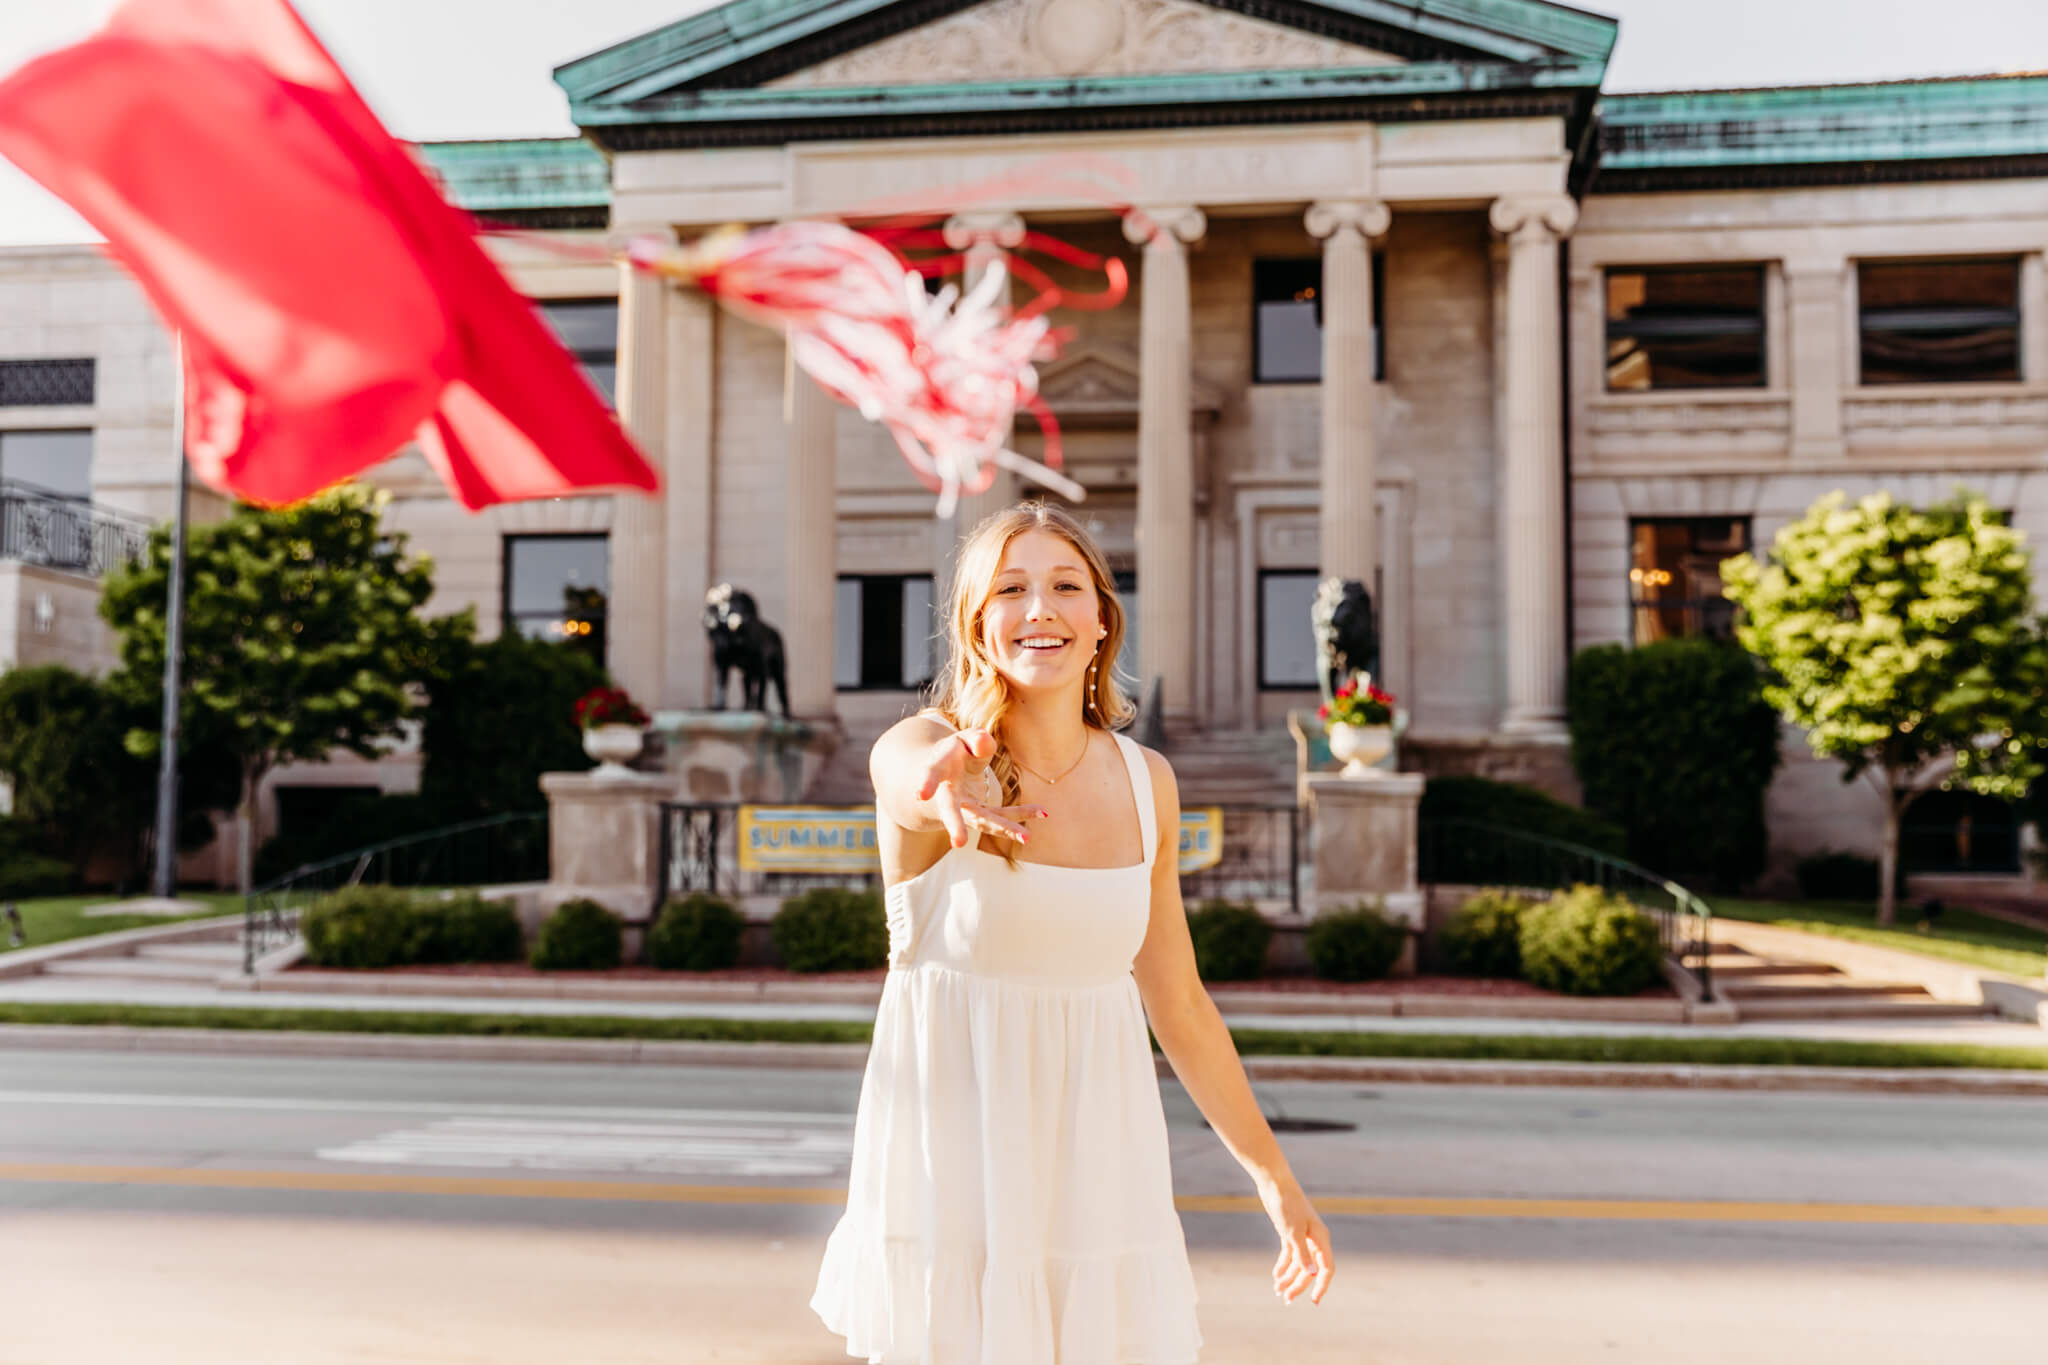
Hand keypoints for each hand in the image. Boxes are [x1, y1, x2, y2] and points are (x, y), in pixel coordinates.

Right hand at [915, 727, 1046, 848]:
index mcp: (940, 769)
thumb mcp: (964, 739)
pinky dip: (1022, 814)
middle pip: (951, 810)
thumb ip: (975, 739)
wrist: (949, 772)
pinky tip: (1043, 813)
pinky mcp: (982, 813)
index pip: (932, 774)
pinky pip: (1001, 815)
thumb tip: (984, 742)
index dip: (927, 782)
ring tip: (1026, 837)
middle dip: (955, 825)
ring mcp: (966, 808)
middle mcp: (950, 795)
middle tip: (958, 843)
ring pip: (982, 820)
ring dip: (1004, 828)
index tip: (921, 794)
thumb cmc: (957, 751)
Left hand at [1260, 1178, 1333, 1305]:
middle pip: (1310, 1269)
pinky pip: (1289, 1254)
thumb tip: (1311, 1274)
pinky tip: (1276, 1276)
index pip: (1326, 1268)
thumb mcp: (1293, 1231)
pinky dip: (1283, 1265)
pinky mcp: (1290, 1232)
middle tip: (1287, 1299)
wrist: (1275, 1183)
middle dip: (1299, 1285)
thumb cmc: (1287, 1204)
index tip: (1314, 1301)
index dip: (1321, 1285)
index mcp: (1321, 1239)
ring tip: (1278, 1291)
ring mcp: (1302, 1236)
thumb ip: (1302, 1253)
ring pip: (1299, 1263)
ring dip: (1289, 1277)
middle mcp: (1314, 1239)